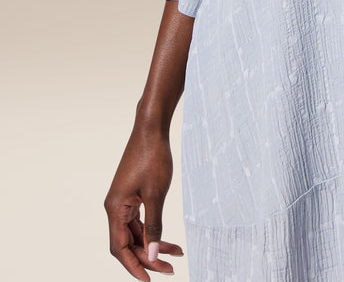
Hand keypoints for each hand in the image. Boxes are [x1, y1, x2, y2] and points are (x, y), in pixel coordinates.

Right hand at [104, 122, 183, 277]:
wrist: (152, 129)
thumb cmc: (153, 157)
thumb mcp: (156, 195)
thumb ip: (154, 226)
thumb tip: (151, 255)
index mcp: (115, 208)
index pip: (120, 248)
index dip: (133, 267)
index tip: (149, 281)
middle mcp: (115, 207)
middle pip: (128, 243)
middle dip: (148, 258)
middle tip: (170, 269)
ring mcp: (123, 201)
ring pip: (136, 233)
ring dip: (153, 245)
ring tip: (175, 254)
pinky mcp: (132, 195)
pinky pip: (140, 221)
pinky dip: (153, 230)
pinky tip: (168, 239)